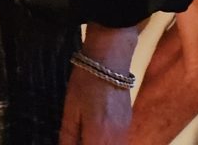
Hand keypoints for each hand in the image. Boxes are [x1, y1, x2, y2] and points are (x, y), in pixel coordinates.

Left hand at [59, 24, 139, 144]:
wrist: (109, 60)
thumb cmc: (85, 82)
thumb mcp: (71, 109)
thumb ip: (68, 135)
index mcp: (98, 137)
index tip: (69, 143)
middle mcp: (116, 139)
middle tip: (77, 137)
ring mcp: (125, 132)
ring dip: (98, 144)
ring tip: (84, 135)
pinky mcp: (128, 123)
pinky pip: (119, 142)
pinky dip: (107, 142)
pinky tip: (95, 133)